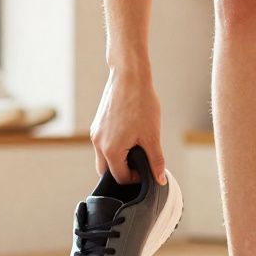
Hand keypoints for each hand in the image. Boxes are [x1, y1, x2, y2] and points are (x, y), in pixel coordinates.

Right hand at [90, 68, 166, 184]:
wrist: (128, 76)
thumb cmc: (141, 103)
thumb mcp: (152, 136)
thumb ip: (156, 161)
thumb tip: (160, 179)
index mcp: (111, 150)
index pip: (120, 178)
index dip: (136, 179)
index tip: (147, 169)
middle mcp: (98, 144)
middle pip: (107, 171)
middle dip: (124, 172)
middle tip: (141, 162)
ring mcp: (95, 134)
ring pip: (104, 158)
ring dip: (119, 159)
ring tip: (136, 147)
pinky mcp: (97, 125)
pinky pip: (103, 144)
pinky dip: (114, 147)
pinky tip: (129, 136)